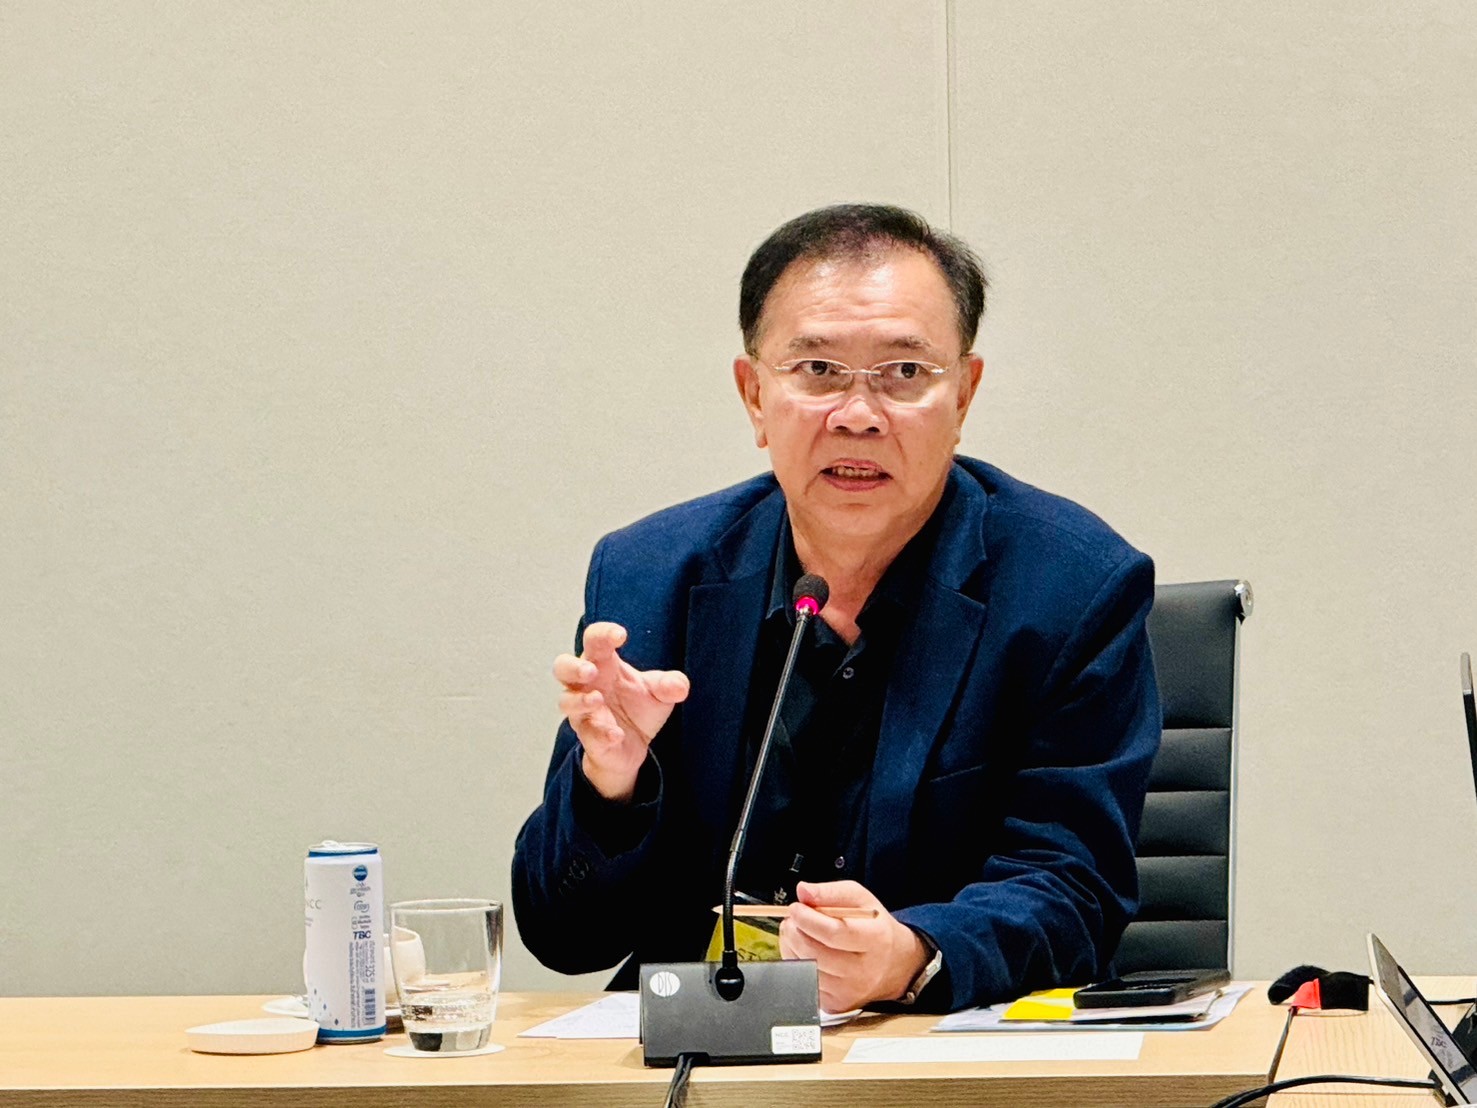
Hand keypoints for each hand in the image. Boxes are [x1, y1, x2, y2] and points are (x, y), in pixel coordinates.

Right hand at [552, 622, 689, 802]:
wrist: (633, 747)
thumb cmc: (637, 708)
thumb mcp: (660, 693)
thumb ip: (671, 685)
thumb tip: (679, 686)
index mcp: (603, 664)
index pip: (594, 641)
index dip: (603, 634)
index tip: (620, 635)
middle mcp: (586, 686)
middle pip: (563, 668)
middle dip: (573, 667)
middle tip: (590, 670)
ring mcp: (584, 712)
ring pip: (566, 702)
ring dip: (580, 701)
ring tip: (597, 699)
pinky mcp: (590, 737)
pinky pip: (589, 734)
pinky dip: (601, 733)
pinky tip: (616, 734)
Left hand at [778, 880, 927, 1012]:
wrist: (894, 964)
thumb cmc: (874, 927)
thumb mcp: (860, 899)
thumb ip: (831, 892)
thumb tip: (803, 891)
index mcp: (875, 939)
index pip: (835, 933)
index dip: (809, 920)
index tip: (795, 908)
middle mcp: (864, 971)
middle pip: (815, 953)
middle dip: (794, 932)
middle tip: (792, 919)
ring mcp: (849, 992)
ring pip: (804, 969)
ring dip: (792, 947)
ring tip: (798, 933)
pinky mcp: (835, 1005)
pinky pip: (804, 982)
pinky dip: (796, 963)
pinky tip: (804, 951)